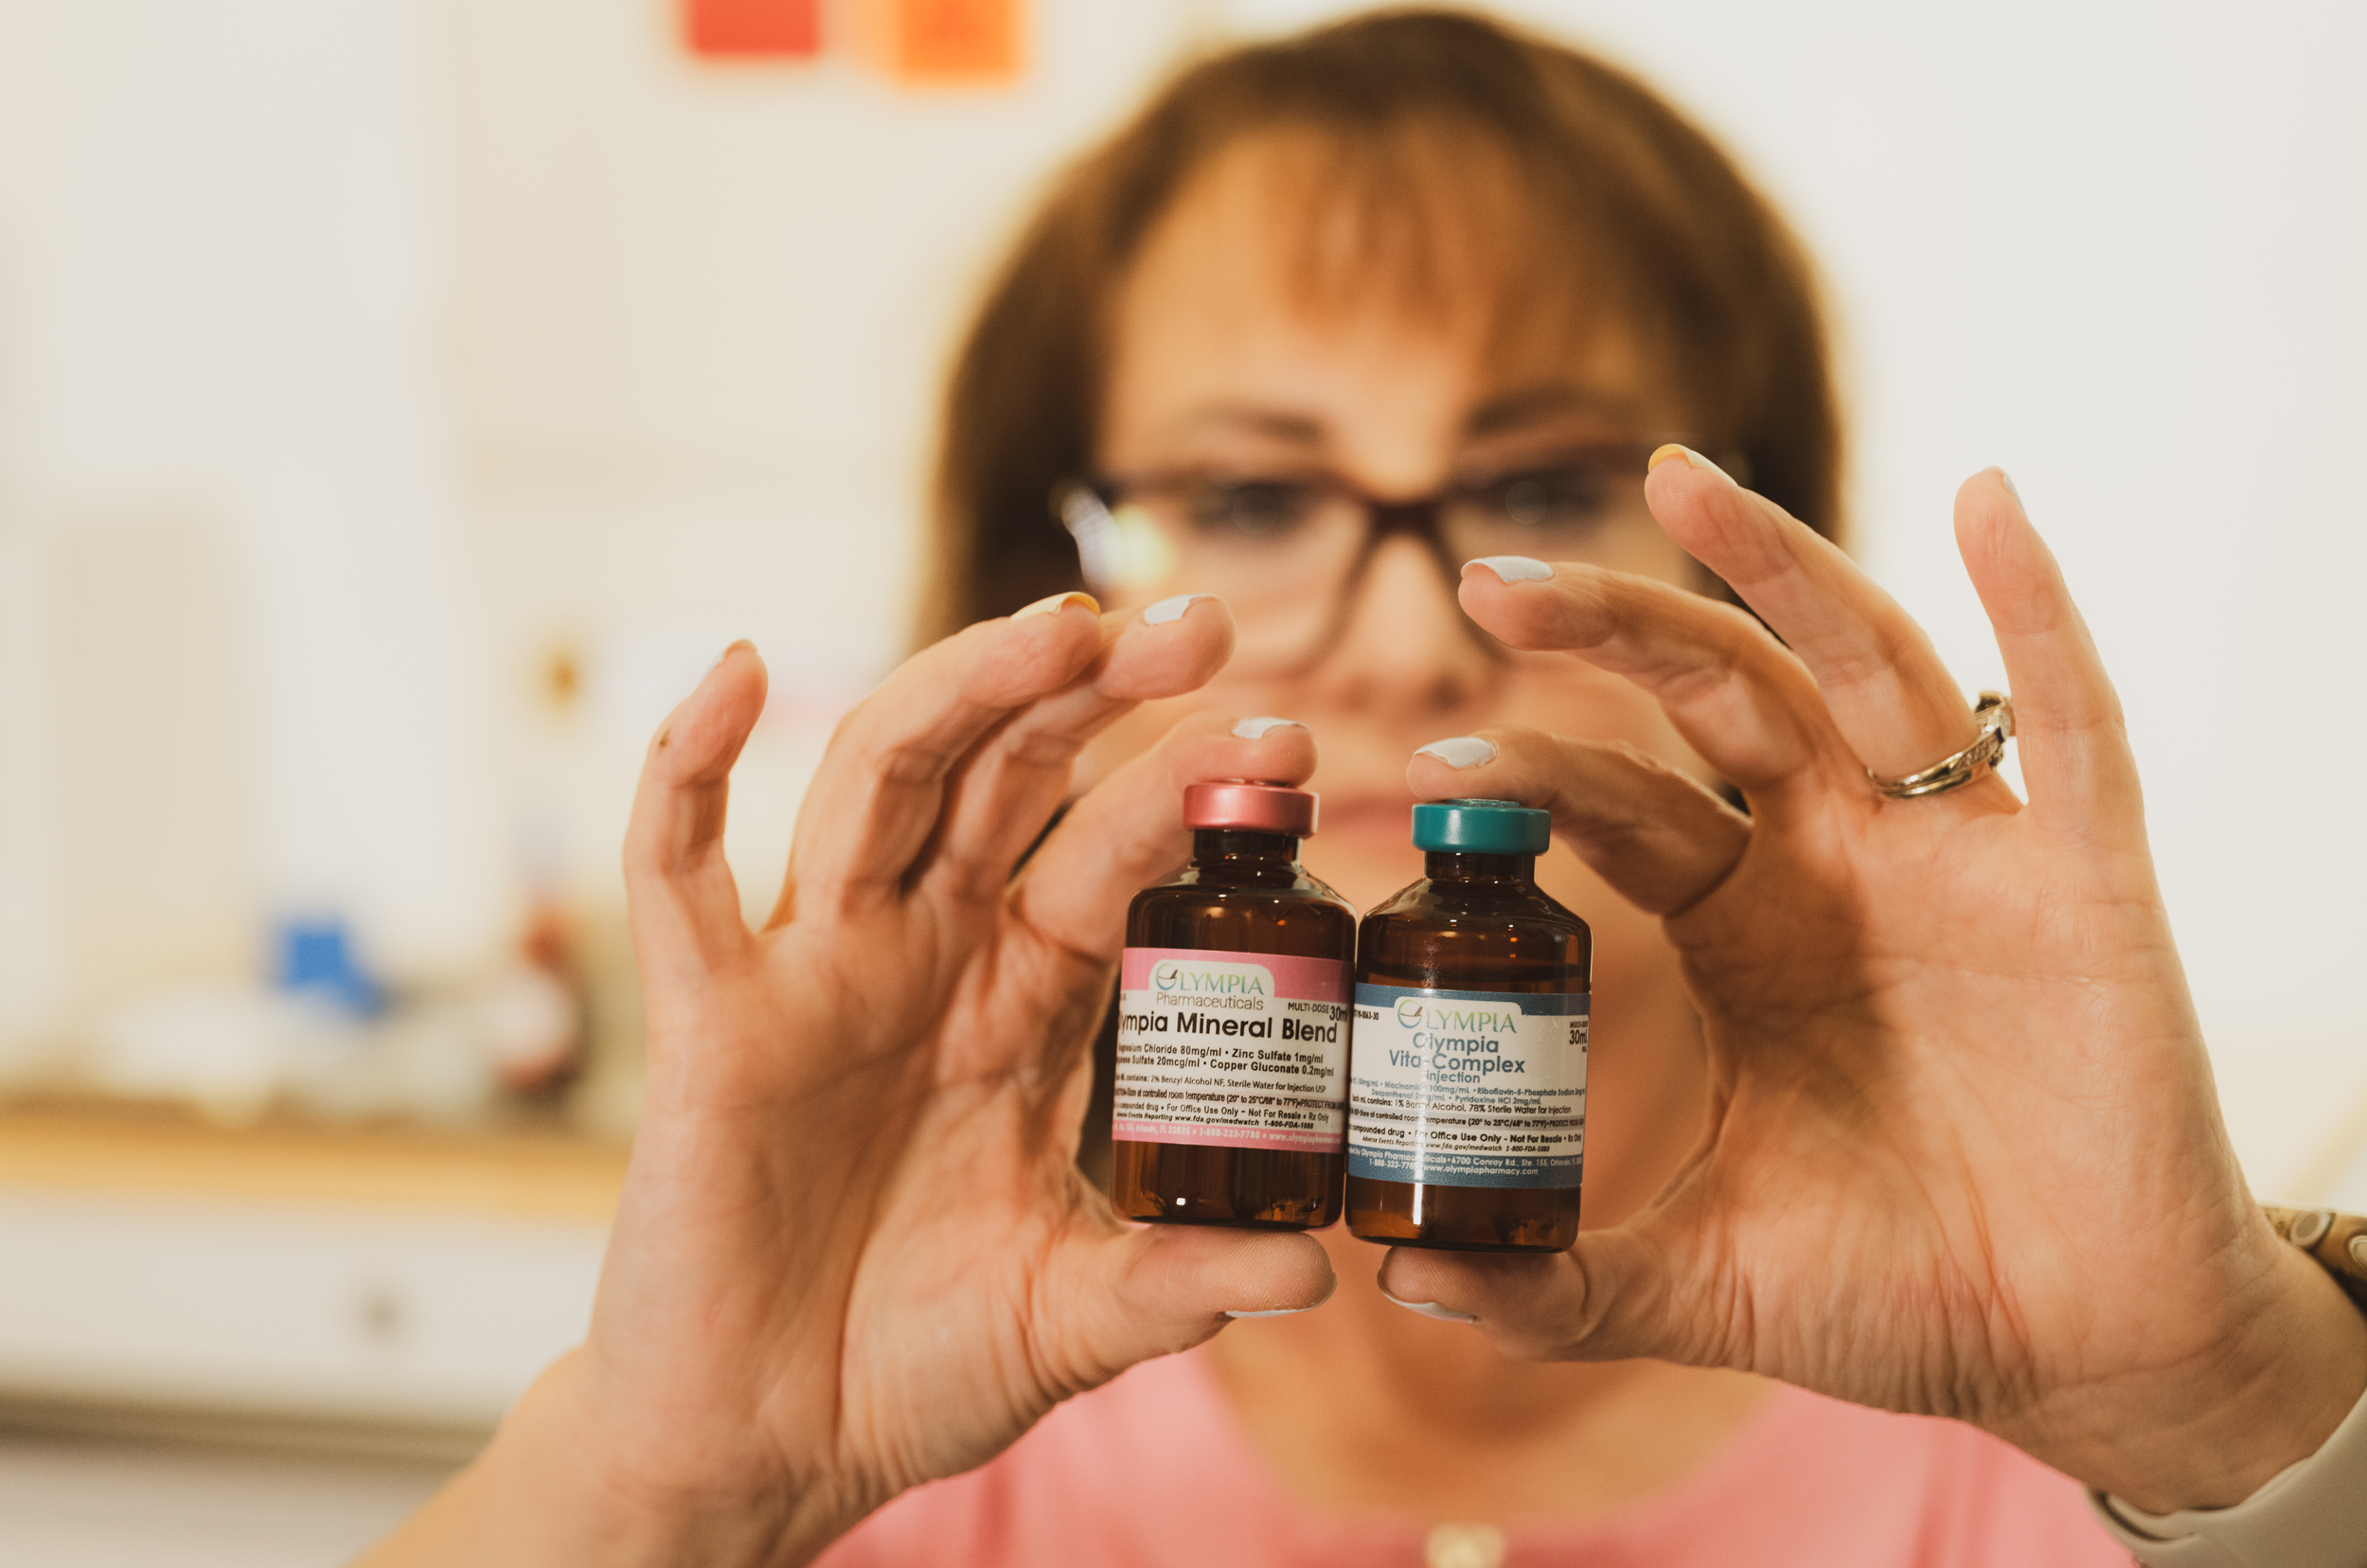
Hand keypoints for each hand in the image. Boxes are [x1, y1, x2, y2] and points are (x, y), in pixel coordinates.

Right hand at [366, 596, 1332, 1566]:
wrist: (767, 1445)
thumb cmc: (913, 1367)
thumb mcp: (1070, 1320)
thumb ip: (1176, 1285)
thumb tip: (1311, 1271)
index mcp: (1022, 1005)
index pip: (1110, 858)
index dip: (1187, 792)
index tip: (1290, 742)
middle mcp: (925, 959)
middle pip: (1006, 779)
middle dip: (1095, 695)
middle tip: (1201, 625)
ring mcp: (814, 974)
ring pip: (874, 784)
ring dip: (957, 692)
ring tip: (1059, 627)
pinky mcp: (707, 1020)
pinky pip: (677, 870)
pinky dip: (689, 762)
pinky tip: (740, 670)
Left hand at [1381, 456, 2366, 1511]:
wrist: (2086, 1354)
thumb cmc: (1905, 1291)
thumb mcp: (1703, 1281)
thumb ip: (1556, 1283)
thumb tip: (1401, 1282)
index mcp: (1753, 928)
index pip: (1631, 807)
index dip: (1542, 772)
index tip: (1435, 759)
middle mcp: (1848, 864)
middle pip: (1722, 698)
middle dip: (1614, 628)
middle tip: (1491, 574)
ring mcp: (1967, 861)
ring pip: (1864, 669)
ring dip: (1776, 568)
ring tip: (1674, 477)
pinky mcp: (2087, 888)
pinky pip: (2074, 724)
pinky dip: (2036, 609)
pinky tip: (1985, 500)